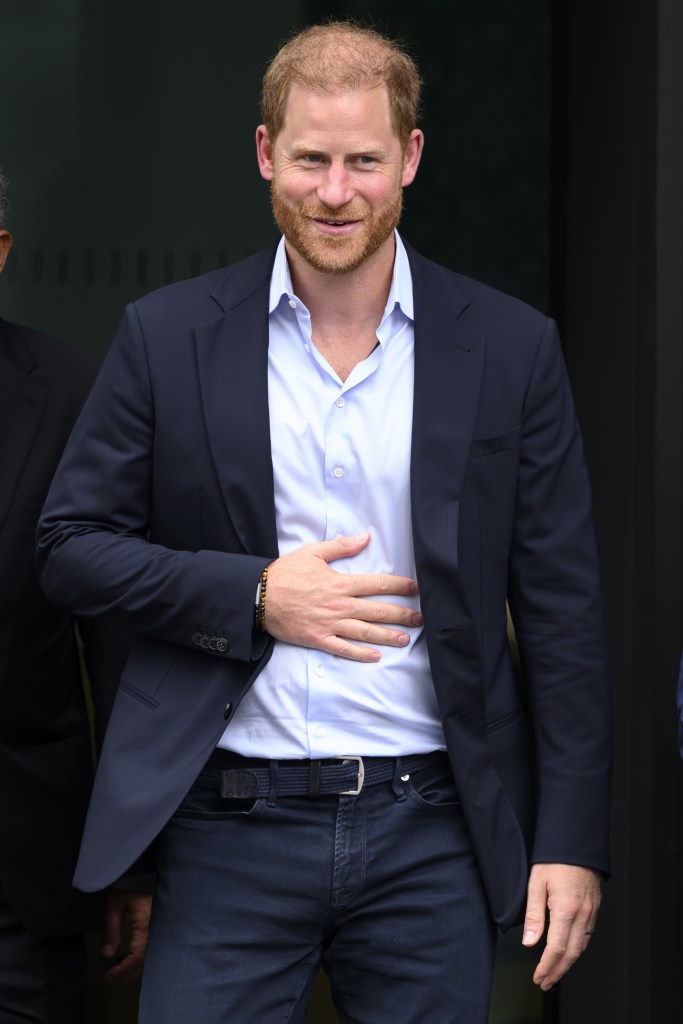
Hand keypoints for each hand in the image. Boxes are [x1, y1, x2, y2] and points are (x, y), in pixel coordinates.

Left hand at [102, 888, 152, 981]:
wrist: (145, 872)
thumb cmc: (130, 885)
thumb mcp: (115, 903)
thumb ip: (111, 928)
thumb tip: (107, 955)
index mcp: (147, 924)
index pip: (137, 955)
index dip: (122, 969)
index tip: (107, 975)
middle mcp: (157, 930)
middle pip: (145, 961)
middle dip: (127, 972)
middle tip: (109, 976)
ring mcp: (160, 930)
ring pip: (150, 958)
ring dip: (133, 968)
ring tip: (115, 969)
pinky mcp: (160, 929)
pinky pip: (151, 950)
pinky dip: (139, 959)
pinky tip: (126, 958)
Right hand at [264, 532, 421, 662]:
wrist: (259, 596)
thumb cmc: (285, 573)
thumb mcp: (313, 552)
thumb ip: (341, 546)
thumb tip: (365, 538)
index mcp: (340, 583)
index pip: (377, 584)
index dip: (399, 586)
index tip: (416, 588)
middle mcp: (339, 605)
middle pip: (377, 611)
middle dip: (402, 615)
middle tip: (420, 618)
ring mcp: (330, 624)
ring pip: (365, 632)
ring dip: (388, 636)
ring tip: (405, 639)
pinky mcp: (318, 638)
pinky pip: (343, 649)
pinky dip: (360, 654)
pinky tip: (376, 657)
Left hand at [522, 863, 600, 990]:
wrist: (576, 842)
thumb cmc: (554, 859)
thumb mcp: (536, 883)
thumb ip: (533, 915)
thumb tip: (529, 942)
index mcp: (566, 909)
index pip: (556, 948)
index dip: (546, 966)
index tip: (537, 977)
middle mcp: (583, 914)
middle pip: (572, 953)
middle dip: (557, 971)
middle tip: (544, 982)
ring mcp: (591, 912)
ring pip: (582, 947)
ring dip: (567, 964)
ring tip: (554, 973)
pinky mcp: (594, 908)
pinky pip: (587, 935)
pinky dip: (577, 949)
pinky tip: (568, 952)